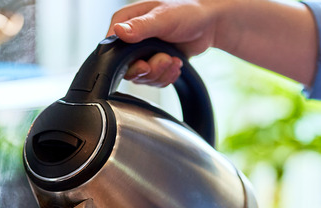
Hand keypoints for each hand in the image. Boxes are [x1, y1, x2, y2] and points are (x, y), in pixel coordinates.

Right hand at [107, 0, 319, 86]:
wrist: (208, 25)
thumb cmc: (187, 12)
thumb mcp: (163, 17)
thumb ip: (140, 26)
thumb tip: (118, 32)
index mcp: (126, 21)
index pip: (111, 47)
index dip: (124, 61)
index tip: (143, 62)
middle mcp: (130, 39)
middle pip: (126, 67)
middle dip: (148, 70)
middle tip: (164, 61)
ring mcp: (141, 53)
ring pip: (141, 77)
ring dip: (160, 73)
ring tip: (174, 60)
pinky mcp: (153, 64)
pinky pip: (153, 81)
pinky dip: (166, 77)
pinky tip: (176, 65)